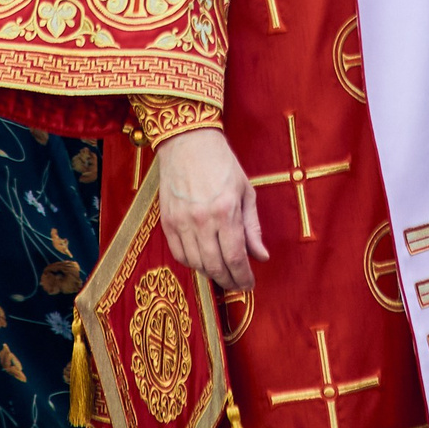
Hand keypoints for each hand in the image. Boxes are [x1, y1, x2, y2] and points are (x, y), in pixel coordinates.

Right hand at [155, 128, 266, 291]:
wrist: (188, 143)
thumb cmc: (221, 163)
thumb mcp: (245, 191)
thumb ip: (252, 227)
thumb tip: (261, 256)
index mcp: (226, 212)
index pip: (236, 257)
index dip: (243, 277)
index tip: (249, 284)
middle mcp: (202, 220)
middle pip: (215, 266)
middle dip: (229, 280)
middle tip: (237, 285)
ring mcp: (182, 222)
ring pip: (196, 263)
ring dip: (211, 274)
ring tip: (222, 273)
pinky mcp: (167, 221)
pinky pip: (179, 254)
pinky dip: (191, 263)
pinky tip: (202, 262)